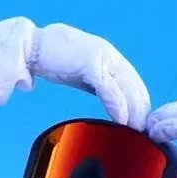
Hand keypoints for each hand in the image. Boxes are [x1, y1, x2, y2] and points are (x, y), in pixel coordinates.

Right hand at [0, 17, 149, 129]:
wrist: (30, 46)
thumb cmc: (51, 59)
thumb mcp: (81, 72)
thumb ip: (96, 84)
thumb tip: (107, 102)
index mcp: (108, 56)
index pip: (132, 81)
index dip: (139, 101)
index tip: (143, 121)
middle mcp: (109, 54)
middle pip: (133, 85)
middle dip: (141, 109)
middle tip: (146, 131)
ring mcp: (101, 57)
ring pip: (125, 87)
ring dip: (133, 110)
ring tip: (137, 129)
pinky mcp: (90, 63)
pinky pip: (109, 89)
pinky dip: (117, 106)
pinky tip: (122, 120)